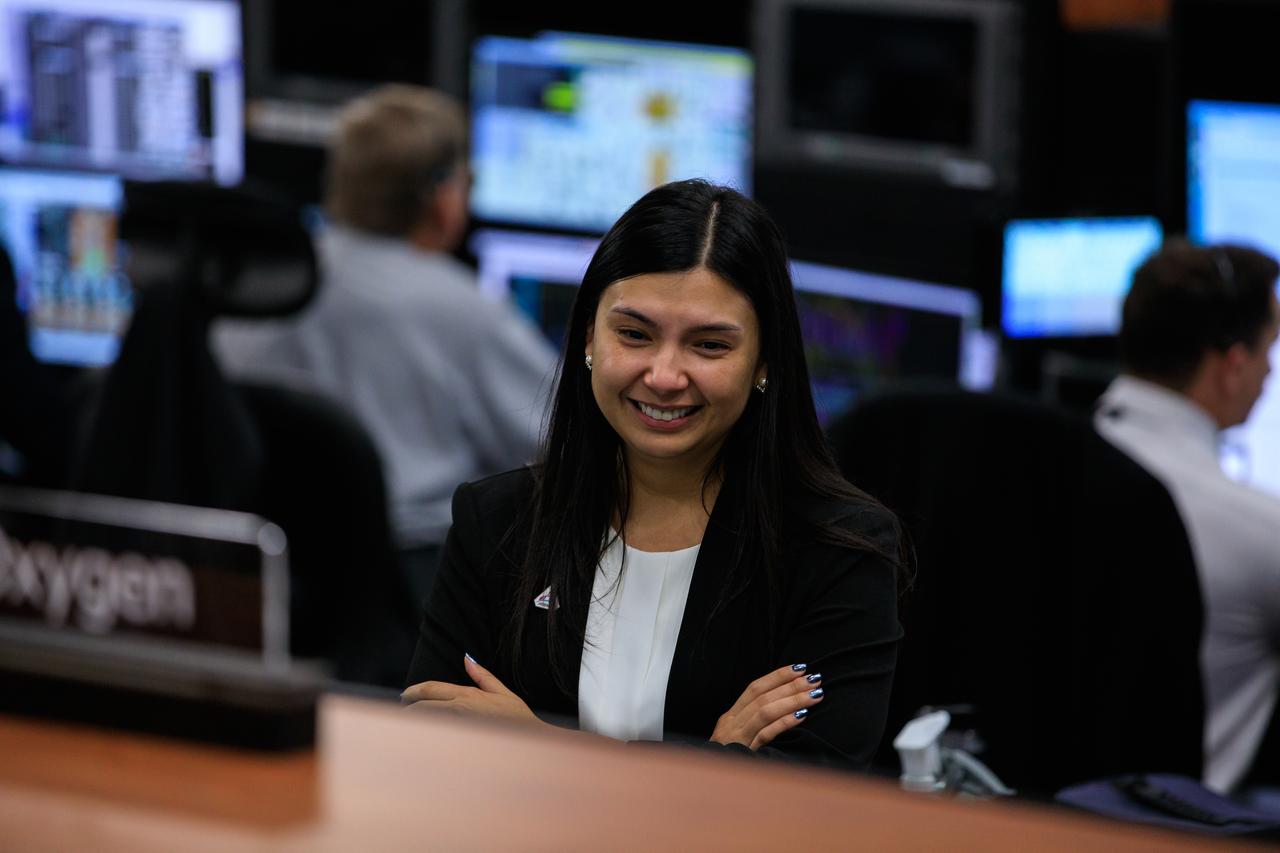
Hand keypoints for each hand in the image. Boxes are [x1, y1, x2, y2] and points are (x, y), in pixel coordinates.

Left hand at [401, 654, 542, 727]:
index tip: (404, 696)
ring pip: (427, 721)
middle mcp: (460, 709)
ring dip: (415, 721)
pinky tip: (423, 738)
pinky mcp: (460, 741)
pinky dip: (427, 734)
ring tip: (407, 723)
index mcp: (468, 695)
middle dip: (408, 707)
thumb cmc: (518, 718)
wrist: (529, 743)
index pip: (432, 689)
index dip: (414, 691)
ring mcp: (458, 726)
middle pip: (424, 705)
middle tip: (401, 709)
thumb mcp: (502, 692)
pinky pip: (436, 736)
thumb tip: (467, 658)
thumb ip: (482, 676)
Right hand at [710, 664, 823, 749]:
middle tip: (814, 679)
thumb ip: (752, 721)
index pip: (755, 688)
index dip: (777, 676)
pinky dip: (784, 723)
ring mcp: (737, 736)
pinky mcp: (743, 751)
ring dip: (792, 701)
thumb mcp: (734, 735)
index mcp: (731, 715)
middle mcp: (732, 722)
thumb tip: (781, 704)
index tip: (800, 668)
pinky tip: (802, 716)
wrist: (706, 780)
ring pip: (765, 711)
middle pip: (763, 697)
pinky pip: (765, 734)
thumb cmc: (725, 758)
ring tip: (815, 695)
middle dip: (791, 686)